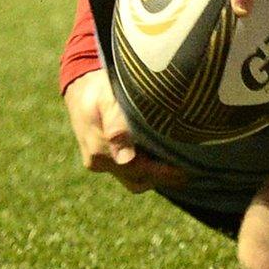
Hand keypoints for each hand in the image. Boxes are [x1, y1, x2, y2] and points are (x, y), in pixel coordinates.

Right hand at [63, 70, 187, 191]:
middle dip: (162, 177)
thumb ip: (115, 124)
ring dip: (155, 177)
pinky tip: (165, 163)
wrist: (79, 88)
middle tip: (189, 171)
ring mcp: (100, 163)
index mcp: (99, 150)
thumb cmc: (97, 89)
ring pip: (133, 180)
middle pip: (136, 179)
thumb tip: (125, 158)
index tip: (185, 169)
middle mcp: (98, 162)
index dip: (162, 172)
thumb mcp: (105, 99)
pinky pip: (128, 174)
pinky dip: (147, 171)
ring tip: (181, 170)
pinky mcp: (104, 160)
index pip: (137, 169)